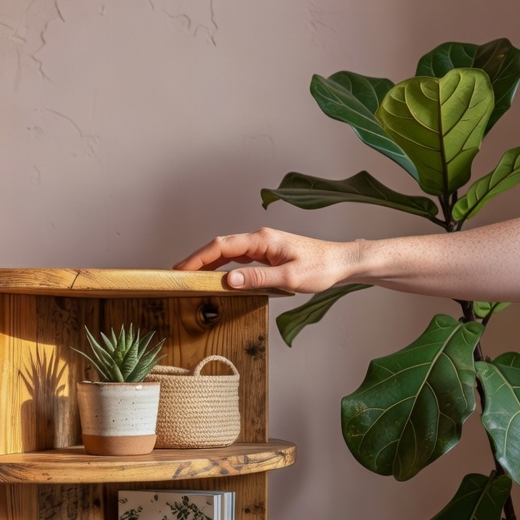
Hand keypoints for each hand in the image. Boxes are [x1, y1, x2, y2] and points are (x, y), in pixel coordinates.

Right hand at [174, 227, 357, 292]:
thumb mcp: (289, 277)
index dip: (198, 258)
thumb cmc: (321, 268)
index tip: (181, 269)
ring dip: (208, 262)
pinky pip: (238, 258)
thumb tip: (228, 280)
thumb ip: (258, 279)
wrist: (341, 262)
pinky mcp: (267, 253)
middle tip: (178, 275)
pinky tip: (217, 276)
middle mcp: (260, 239)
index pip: (221, 246)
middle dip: (197, 259)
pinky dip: (223, 266)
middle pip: (220, 246)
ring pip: (228, 252)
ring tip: (191, 276)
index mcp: (262, 240)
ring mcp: (263, 245)